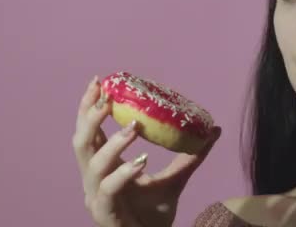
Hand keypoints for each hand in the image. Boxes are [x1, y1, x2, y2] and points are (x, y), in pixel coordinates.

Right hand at [72, 76, 220, 226]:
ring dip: (113, 142)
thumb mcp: (177, 178)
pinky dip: (124, 172)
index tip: (100, 81)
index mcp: (105, 166)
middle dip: (90, 117)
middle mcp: (95, 178)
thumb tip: (215, 129)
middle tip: (108, 98)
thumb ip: (191, 155)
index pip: (90, 131)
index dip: (89, 106)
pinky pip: (109, 189)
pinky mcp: (104, 213)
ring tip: (135, 127)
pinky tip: (142, 160)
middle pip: (81, 142)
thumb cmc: (156, 213)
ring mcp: (96, 196)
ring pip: (92, 163)